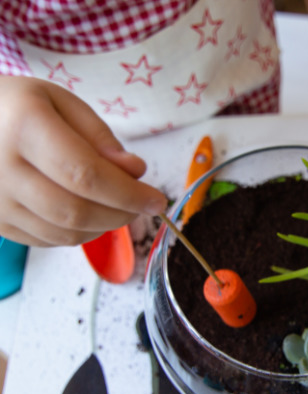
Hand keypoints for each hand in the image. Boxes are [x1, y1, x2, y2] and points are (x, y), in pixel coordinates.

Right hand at [0, 76, 166, 245]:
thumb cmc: (18, 108)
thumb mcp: (61, 103)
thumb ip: (100, 137)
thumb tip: (135, 172)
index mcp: (23, 128)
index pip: (86, 175)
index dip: (129, 194)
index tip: (157, 200)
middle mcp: (2, 170)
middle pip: (77, 211)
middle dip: (121, 214)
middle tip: (140, 204)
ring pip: (66, 233)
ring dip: (104, 226)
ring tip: (115, 205)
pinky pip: (50, 241)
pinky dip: (80, 233)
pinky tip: (88, 212)